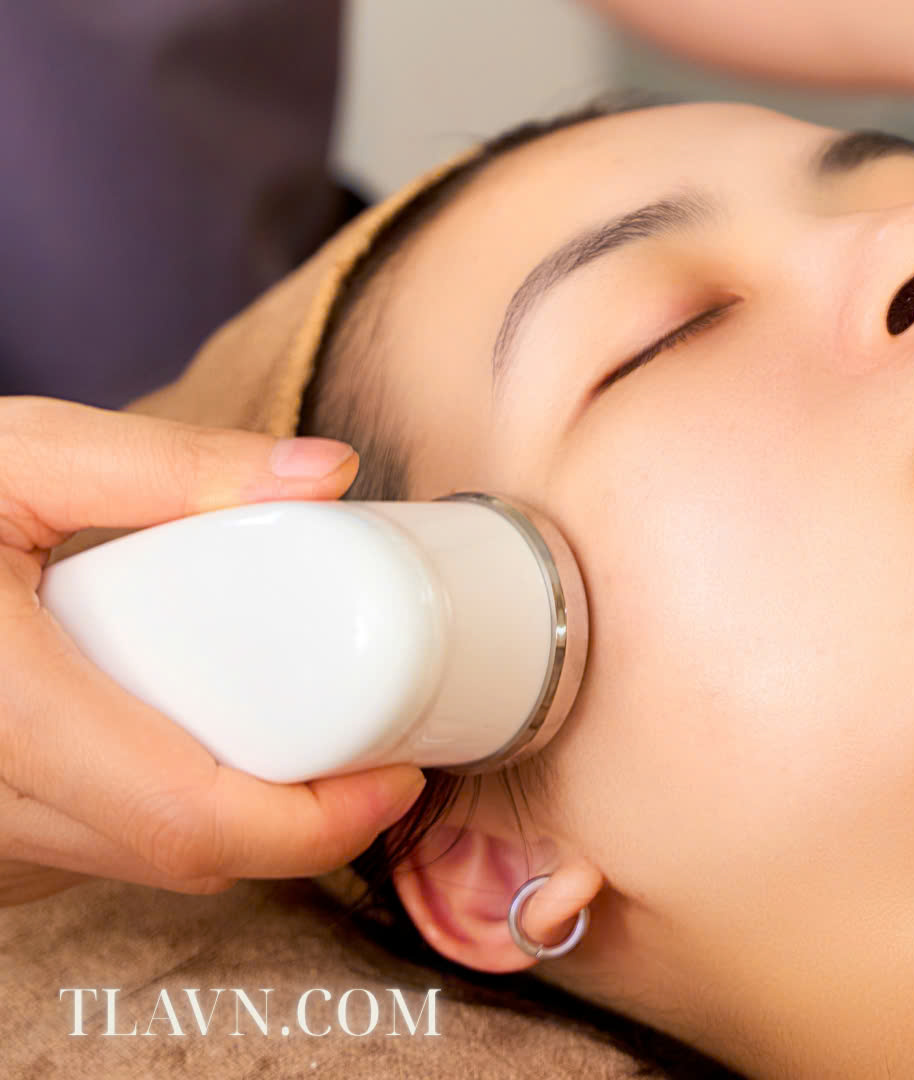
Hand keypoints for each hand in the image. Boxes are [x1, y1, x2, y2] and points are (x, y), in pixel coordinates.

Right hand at [0, 397, 423, 905]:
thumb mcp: (14, 456)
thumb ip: (167, 463)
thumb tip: (326, 473)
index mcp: (2, 708)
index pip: (192, 820)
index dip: (318, 822)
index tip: (397, 772)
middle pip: (181, 856)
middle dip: (300, 825)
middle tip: (376, 751)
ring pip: (134, 867)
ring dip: (235, 827)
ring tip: (308, 744)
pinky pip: (85, 855)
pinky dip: (161, 821)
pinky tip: (204, 751)